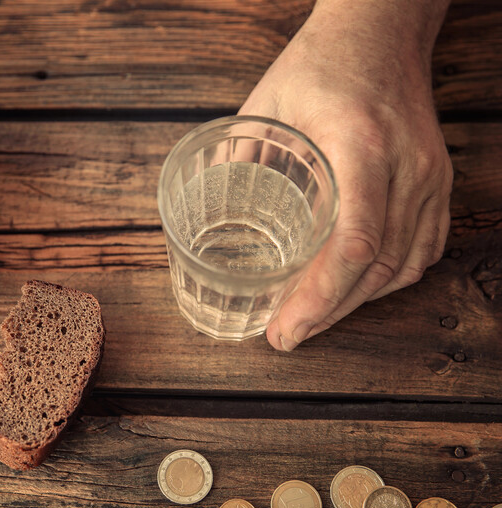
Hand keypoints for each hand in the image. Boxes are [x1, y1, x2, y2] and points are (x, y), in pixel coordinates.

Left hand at [239, 0, 452, 350]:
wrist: (380, 30)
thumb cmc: (319, 63)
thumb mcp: (267, 102)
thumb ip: (238, 156)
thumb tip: (209, 207)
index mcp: (359, 147)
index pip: (352, 244)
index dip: (319, 299)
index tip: (284, 327)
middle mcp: (404, 166)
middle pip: (376, 267)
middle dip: (329, 313)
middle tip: (287, 336)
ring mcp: (429, 175)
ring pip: (403, 264)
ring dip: (357, 303)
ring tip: (315, 321)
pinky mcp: (437, 178)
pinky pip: (425, 246)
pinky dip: (391, 278)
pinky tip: (360, 292)